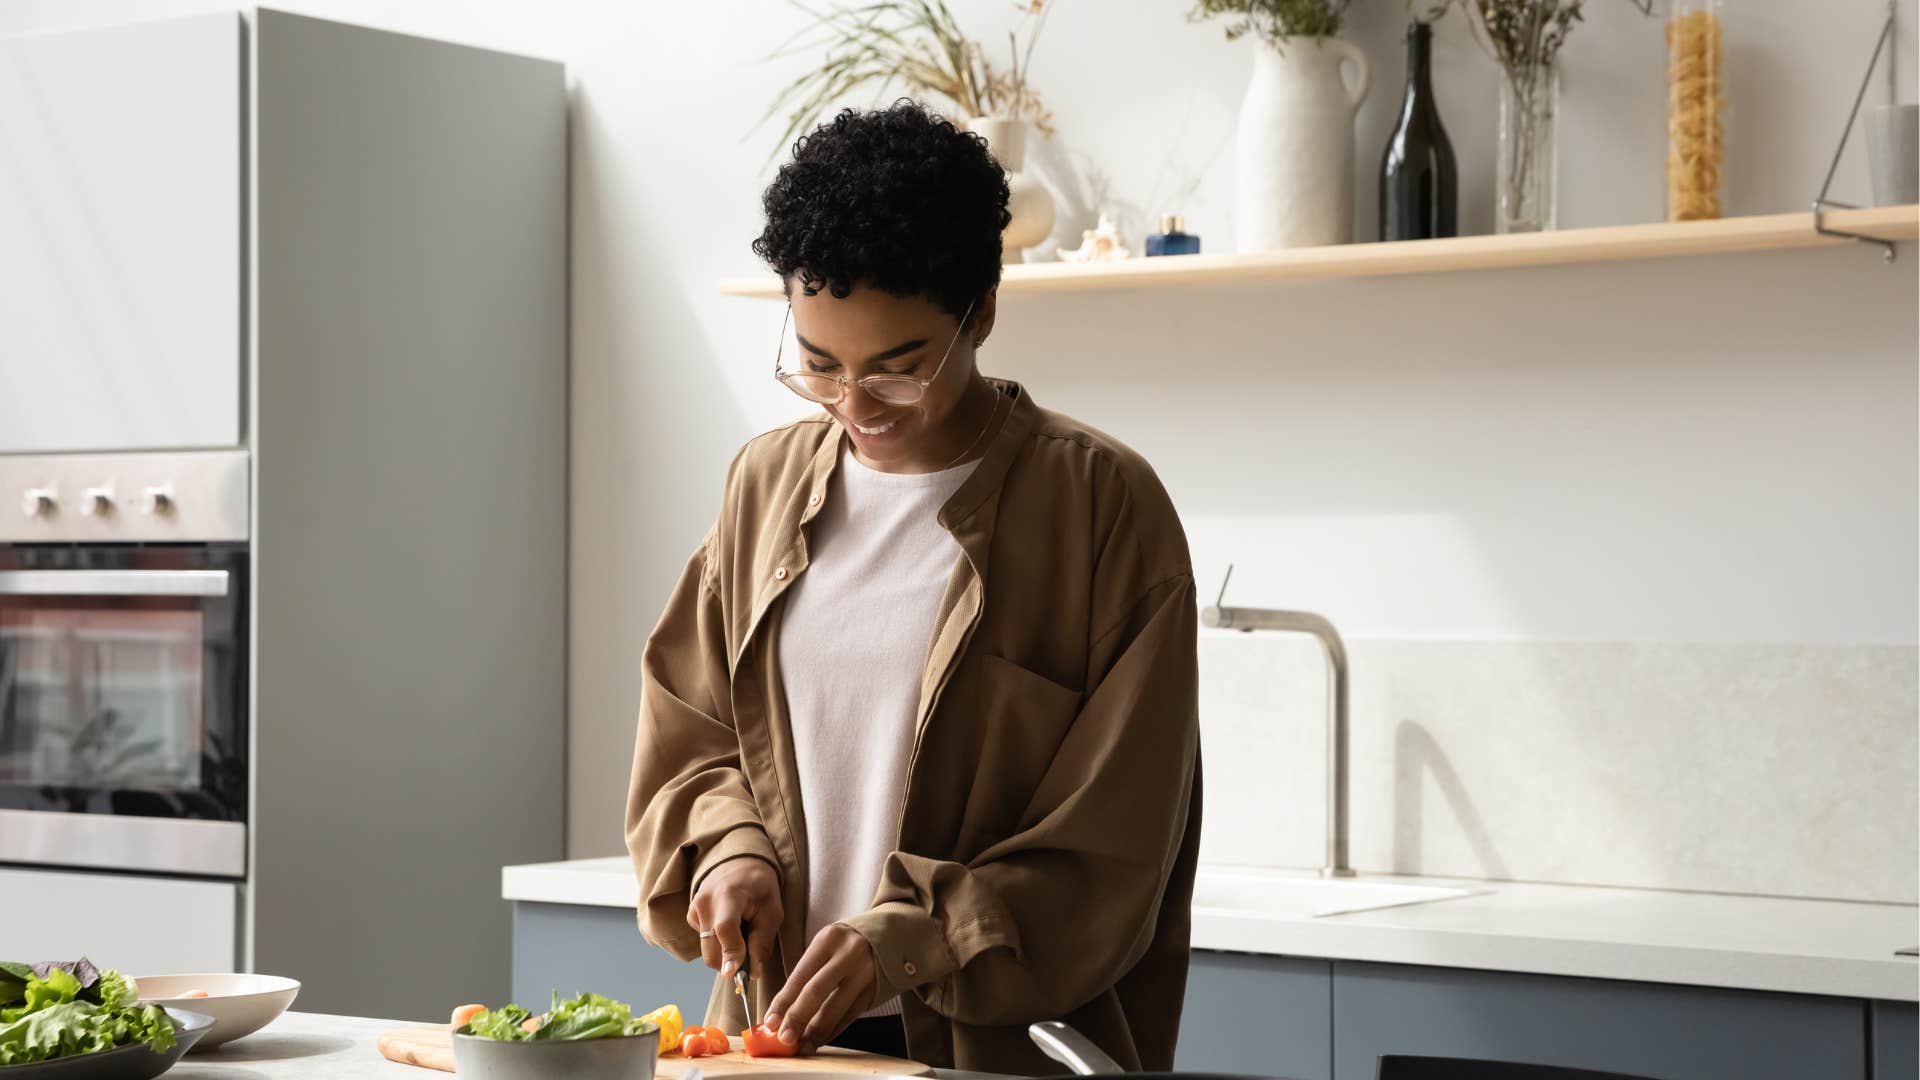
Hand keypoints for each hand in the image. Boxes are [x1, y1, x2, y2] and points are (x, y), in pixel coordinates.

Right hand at [687, 857, 782, 977]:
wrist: (738, 863)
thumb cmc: (759, 886)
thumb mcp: (772, 911)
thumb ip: (762, 942)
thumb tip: (753, 973)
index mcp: (728, 894)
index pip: (725, 929)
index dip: (730, 953)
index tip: (734, 973)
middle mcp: (705, 901)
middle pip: (711, 948)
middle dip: (729, 963)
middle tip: (750, 963)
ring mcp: (694, 908)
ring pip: (707, 949)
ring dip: (725, 953)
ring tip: (742, 935)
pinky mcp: (691, 916)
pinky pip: (704, 942)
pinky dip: (718, 943)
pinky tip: (730, 928)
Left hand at [763, 924, 878, 1054]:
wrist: (891, 935)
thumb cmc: (846, 945)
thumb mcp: (826, 947)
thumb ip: (806, 976)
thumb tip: (781, 1013)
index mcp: (828, 939)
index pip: (800, 976)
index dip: (783, 1002)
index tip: (770, 1022)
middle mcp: (848, 954)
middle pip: (816, 992)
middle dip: (797, 1019)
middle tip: (784, 1039)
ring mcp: (865, 973)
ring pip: (835, 1009)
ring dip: (815, 1032)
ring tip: (802, 1046)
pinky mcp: (875, 990)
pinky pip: (850, 1017)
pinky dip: (833, 1031)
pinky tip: (820, 1039)